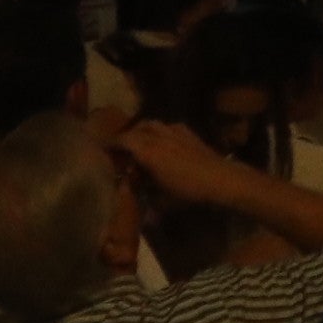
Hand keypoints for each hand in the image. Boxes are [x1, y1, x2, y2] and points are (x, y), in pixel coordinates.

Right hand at [114, 119, 239, 200]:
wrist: (221, 179)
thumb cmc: (189, 191)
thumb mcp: (162, 198)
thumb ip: (145, 193)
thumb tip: (135, 197)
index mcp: (148, 150)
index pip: (122, 140)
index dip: (110, 143)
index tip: (101, 148)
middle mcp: (159, 136)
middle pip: (136, 129)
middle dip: (126, 136)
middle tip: (120, 147)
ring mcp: (175, 131)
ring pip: (152, 124)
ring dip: (142, 131)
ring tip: (140, 143)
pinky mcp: (189, 132)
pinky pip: (168, 126)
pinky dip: (160, 131)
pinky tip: (163, 141)